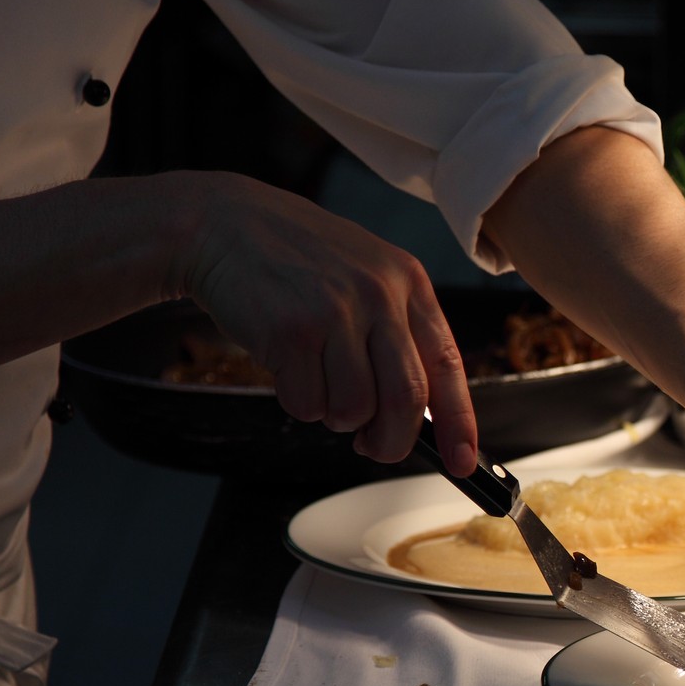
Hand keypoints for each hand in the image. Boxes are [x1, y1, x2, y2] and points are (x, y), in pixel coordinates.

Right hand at [175, 172, 477, 474]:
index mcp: (408, 282)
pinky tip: (288, 369)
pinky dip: (299, 402)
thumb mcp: (365, 276)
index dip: (459, 422)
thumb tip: (422, 413)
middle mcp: (379, 294)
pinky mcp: (291, 330)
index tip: (462, 462)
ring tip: (318, 385)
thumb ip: (397, 334)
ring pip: (356, 409)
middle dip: (391, 440)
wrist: (223, 224)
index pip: (448, 366)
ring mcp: (336, 310)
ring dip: (336, 417)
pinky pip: (308, 403)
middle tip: (373, 447)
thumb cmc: (296, 260)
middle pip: (407, 399)